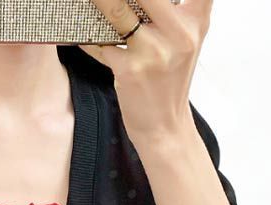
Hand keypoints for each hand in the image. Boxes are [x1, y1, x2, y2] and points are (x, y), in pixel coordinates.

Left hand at [79, 0, 211, 139]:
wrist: (165, 127)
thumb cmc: (169, 80)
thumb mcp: (185, 40)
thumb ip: (176, 10)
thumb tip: (141, 1)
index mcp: (197, 20)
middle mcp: (180, 34)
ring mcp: (155, 53)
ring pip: (118, 12)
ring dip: (96, 1)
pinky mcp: (131, 71)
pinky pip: (101, 43)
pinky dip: (84, 35)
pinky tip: (74, 31)